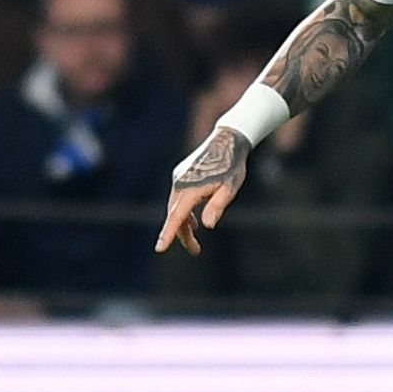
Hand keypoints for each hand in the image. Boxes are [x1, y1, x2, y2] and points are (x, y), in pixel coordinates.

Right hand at [155, 126, 249, 255]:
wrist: (228, 140)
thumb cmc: (232, 166)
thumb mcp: (229, 188)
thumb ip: (217, 206)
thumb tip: (207, 226)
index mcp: (191, 188)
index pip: (177, 217)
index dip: (168, 234)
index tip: (159, 249)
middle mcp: (180, 183)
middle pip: (175, 215)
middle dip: (182, 235)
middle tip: (196, 251)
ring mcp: (179, 178)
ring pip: (176, 207)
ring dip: (183, 224)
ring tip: (195, 241)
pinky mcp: (181, 175)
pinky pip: (178, 198)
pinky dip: (183, 211)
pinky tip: (192, 220)